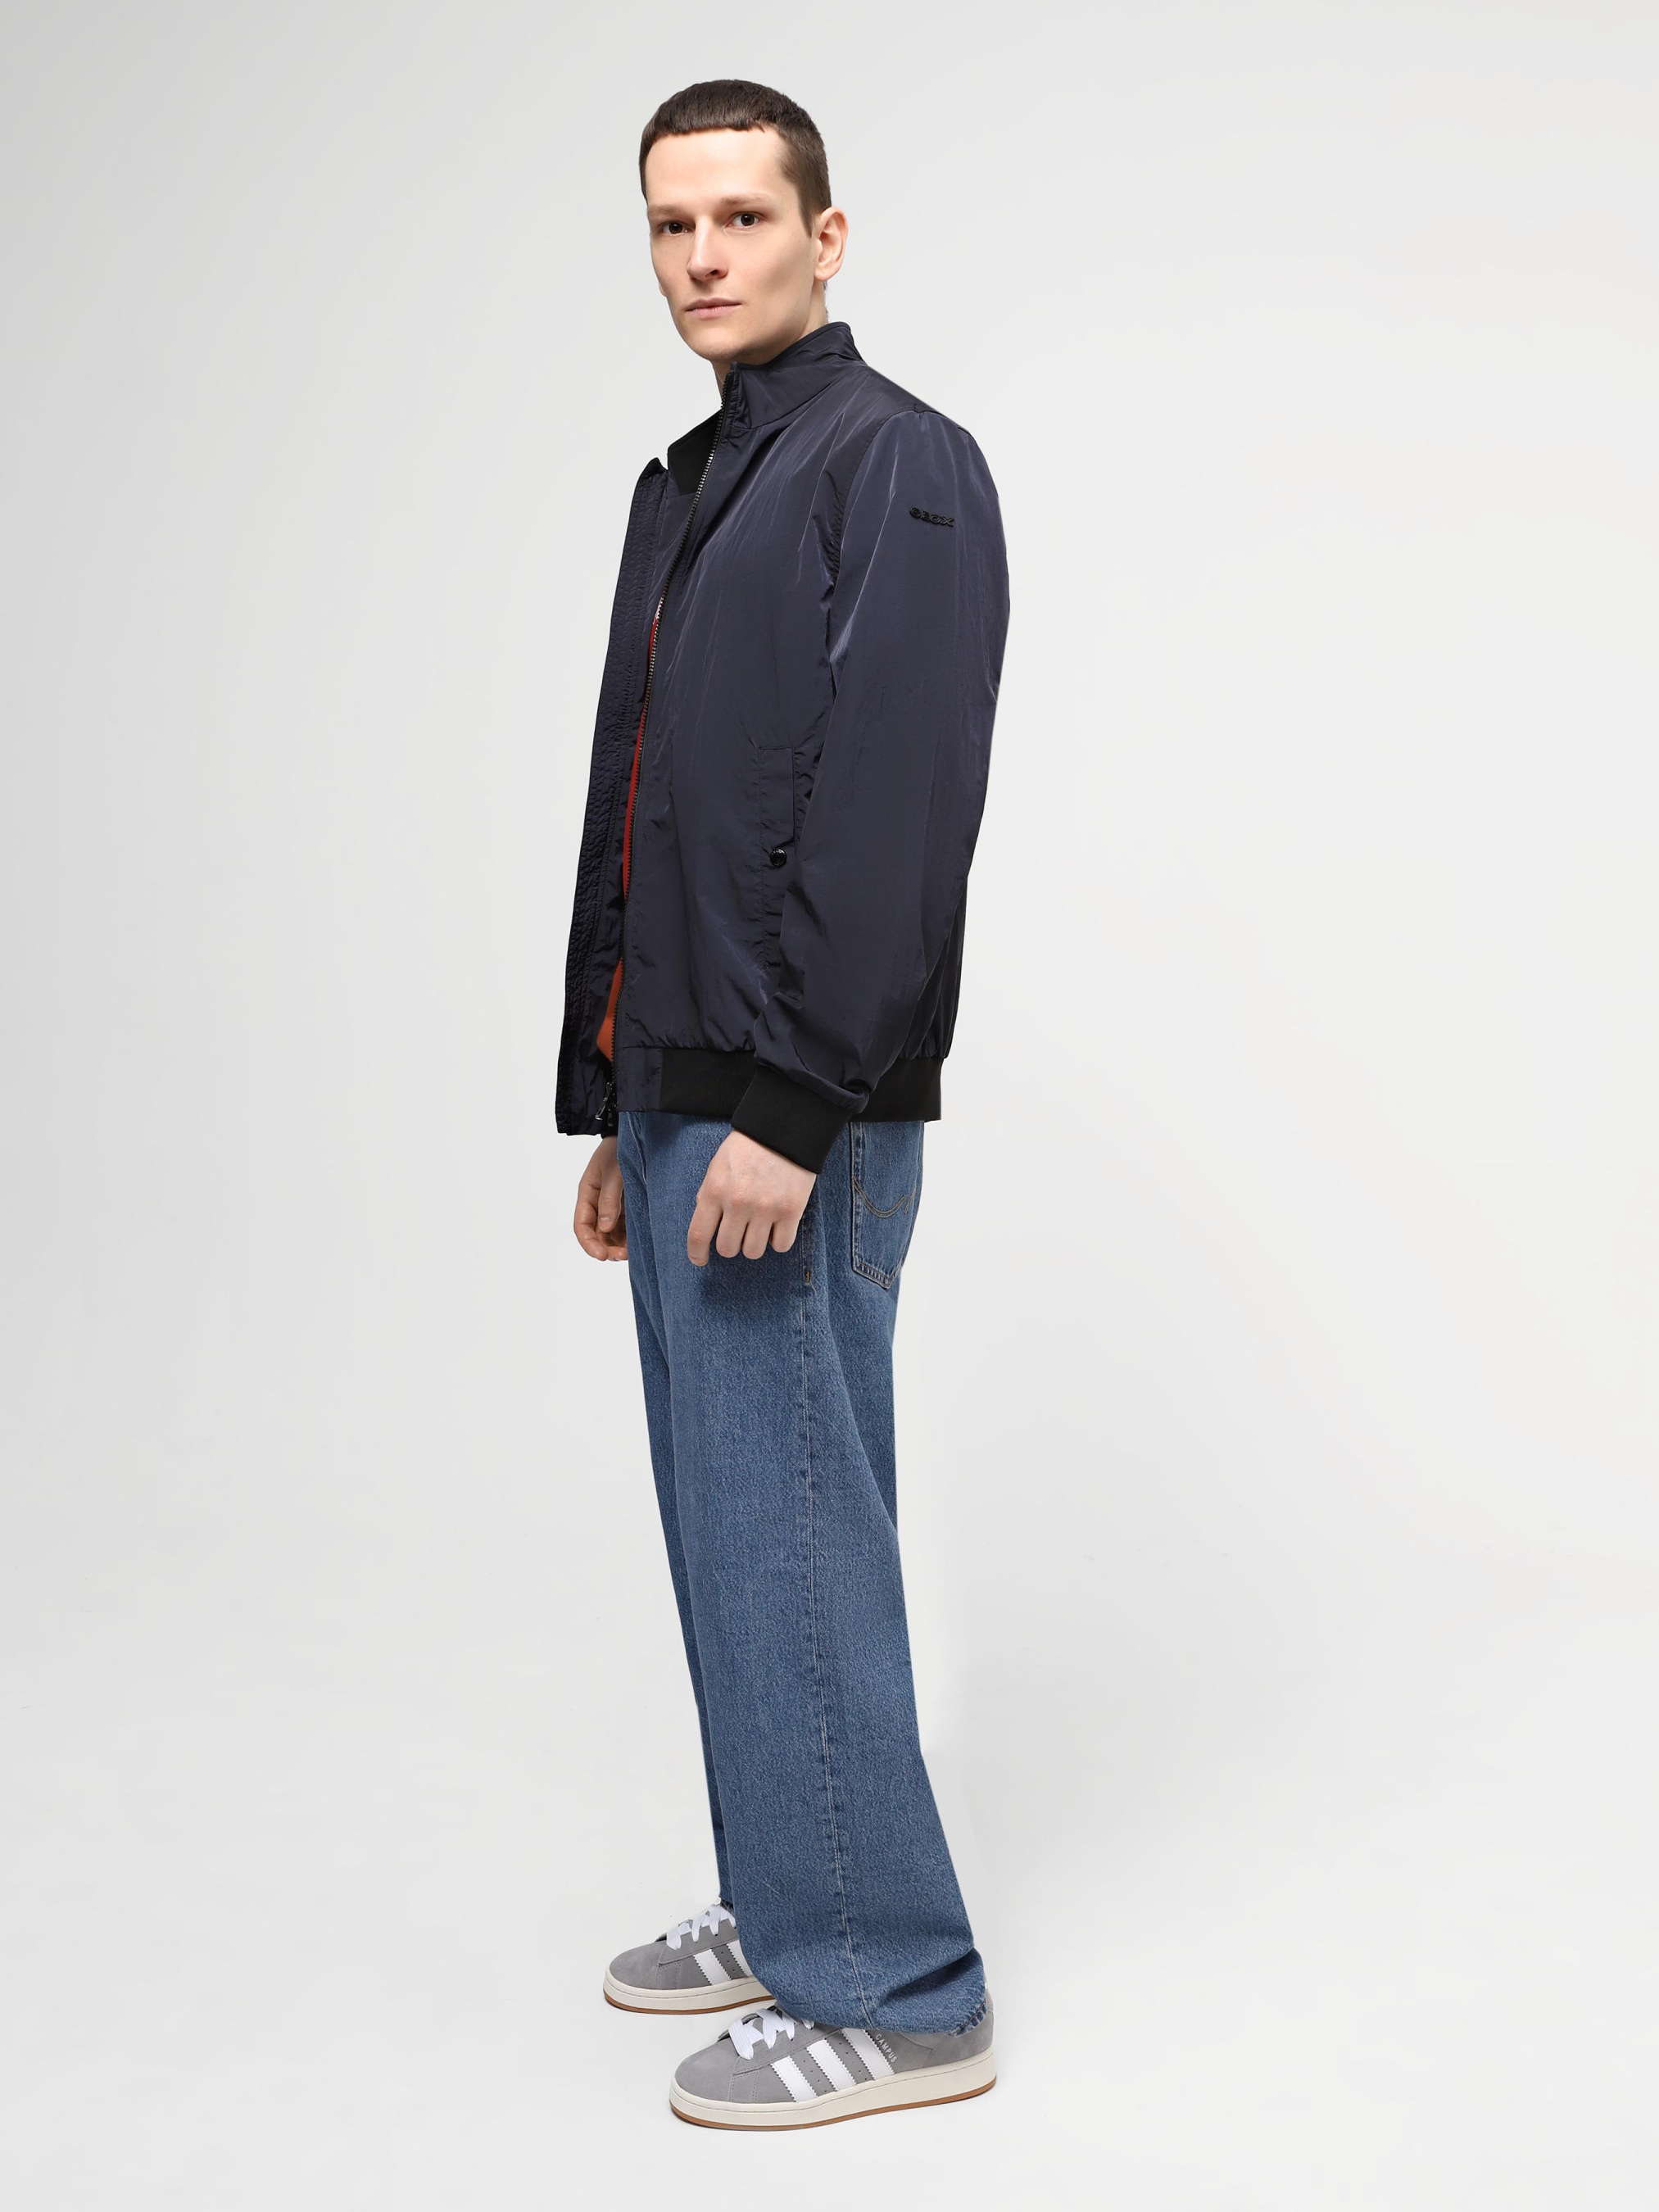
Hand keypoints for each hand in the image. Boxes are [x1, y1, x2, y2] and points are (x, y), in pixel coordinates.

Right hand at [573, 1136, 626, 1259]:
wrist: (636, 1134)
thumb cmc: (620, 1149)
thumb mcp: (614, 1172)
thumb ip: (610, 1199)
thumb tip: (605, 1228)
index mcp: (587, 1193)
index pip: (582, 1225)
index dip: (589, 1243)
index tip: (601, 1255)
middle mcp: (597, 1202)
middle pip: (596, 1233)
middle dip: (606, 1248)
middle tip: (622, 1256)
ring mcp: (613, 1205)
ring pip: (611, 1233)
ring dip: (618, 1245)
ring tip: (631, 1252)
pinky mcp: (627, 1205)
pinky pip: (625, 1226)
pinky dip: (629, 1237)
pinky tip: (638, 1243)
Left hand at [688, 1130, 814, 1264]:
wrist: (785, 1129)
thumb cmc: (748, 1147)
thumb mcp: (718, 1166)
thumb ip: (709, 1195)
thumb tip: (706, 1225)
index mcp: (715, 1191)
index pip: (699, 1235)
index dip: (696, 1254)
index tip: (700, 1260)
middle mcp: (738, 1203)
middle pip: (727, 1249)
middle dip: (730, 1245)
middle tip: (737, 1232)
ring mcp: (766, 1209)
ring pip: (753, 1252)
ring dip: (754, 1244)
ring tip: (758, 1227)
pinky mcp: (791, 1211)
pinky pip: (781, 1245)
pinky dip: (778, 1240)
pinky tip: (777, 1226)